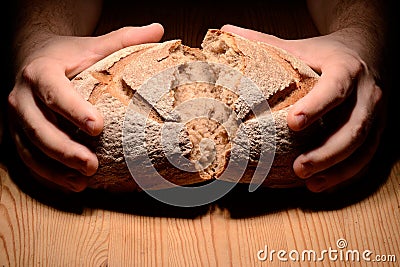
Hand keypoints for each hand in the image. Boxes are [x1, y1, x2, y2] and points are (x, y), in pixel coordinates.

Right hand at [8, 23, 163, 191]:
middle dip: (64, 149)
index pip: (54, 91)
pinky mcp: (15, 134)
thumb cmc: (68, 56)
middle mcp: (21, 96)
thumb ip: (124, 39)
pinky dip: (47, 175)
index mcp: (41, 71)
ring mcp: (16, 118)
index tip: (98, 127)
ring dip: (55, 169)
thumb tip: (159, 29)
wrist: (34, 59)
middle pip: (38, 127)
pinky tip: (70, 184)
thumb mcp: (93, 45)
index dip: (73, 110)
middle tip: (92, 165)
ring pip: (29, 149)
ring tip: (82, 182)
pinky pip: (27, 159)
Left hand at [221, 24, 385, 191]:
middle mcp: (367, 93)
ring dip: (338, 170)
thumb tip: (225, 32)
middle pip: (354, 127)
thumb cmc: (327, 55)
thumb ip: (265, 43)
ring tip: (309, 183)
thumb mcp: (300, 46)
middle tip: (299, 168)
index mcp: (346, 69)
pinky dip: (346, 175)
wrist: (367, 53)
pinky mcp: (377, 130)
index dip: (317, 107)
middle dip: (328, 152)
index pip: (335, 89)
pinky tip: (323, 185)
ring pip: (364, 148)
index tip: (293, 123)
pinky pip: (367, 158)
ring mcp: (376, 114)